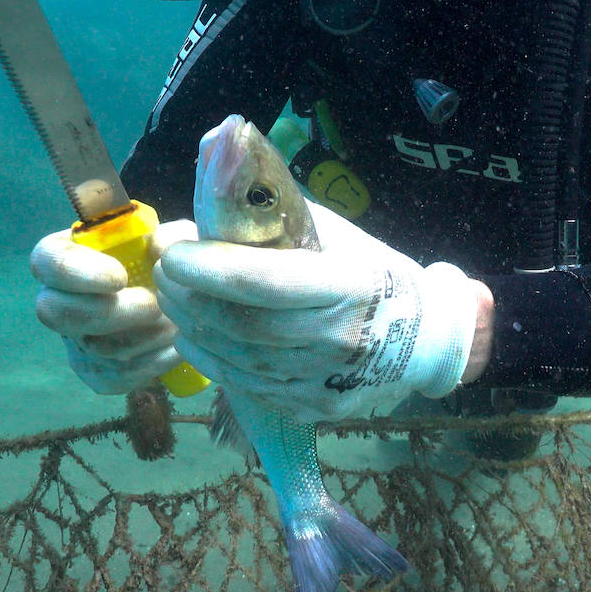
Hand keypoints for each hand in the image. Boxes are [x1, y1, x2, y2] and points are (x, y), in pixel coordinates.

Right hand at [31, 220, 198, 393]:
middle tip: (153, 306)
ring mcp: (75, 340)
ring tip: (176, 325)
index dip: (77, 272)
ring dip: (142, 337)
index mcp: (70, 255)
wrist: (188, 306)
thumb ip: (171, 238)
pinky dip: (150, 365)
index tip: (120, 277)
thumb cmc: (174, 263)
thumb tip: (158, 247)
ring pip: (93, 348)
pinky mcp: (95, 372)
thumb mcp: (179, 241)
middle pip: (55, 312)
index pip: (48, 261)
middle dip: (110, 312)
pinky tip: (175, 350)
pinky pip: (112, 377)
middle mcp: (61, 299)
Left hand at [153, 202, 479, 421]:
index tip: (173, 252)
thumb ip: (274, 213)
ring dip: (194, 328)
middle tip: (165, 272)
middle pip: (245, 325)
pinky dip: (212, 360)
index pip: (267, 281)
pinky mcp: (314, 409)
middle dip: (192, 298)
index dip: (211, 268)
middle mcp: (342, 340)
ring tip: (175, 300)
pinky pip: (249, 387)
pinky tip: (195, 336)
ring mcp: (328, 382)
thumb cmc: (372, 275)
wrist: (424, 341)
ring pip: (239, 360)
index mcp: (352, 286)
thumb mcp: (336, 233)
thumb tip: (206, 182)